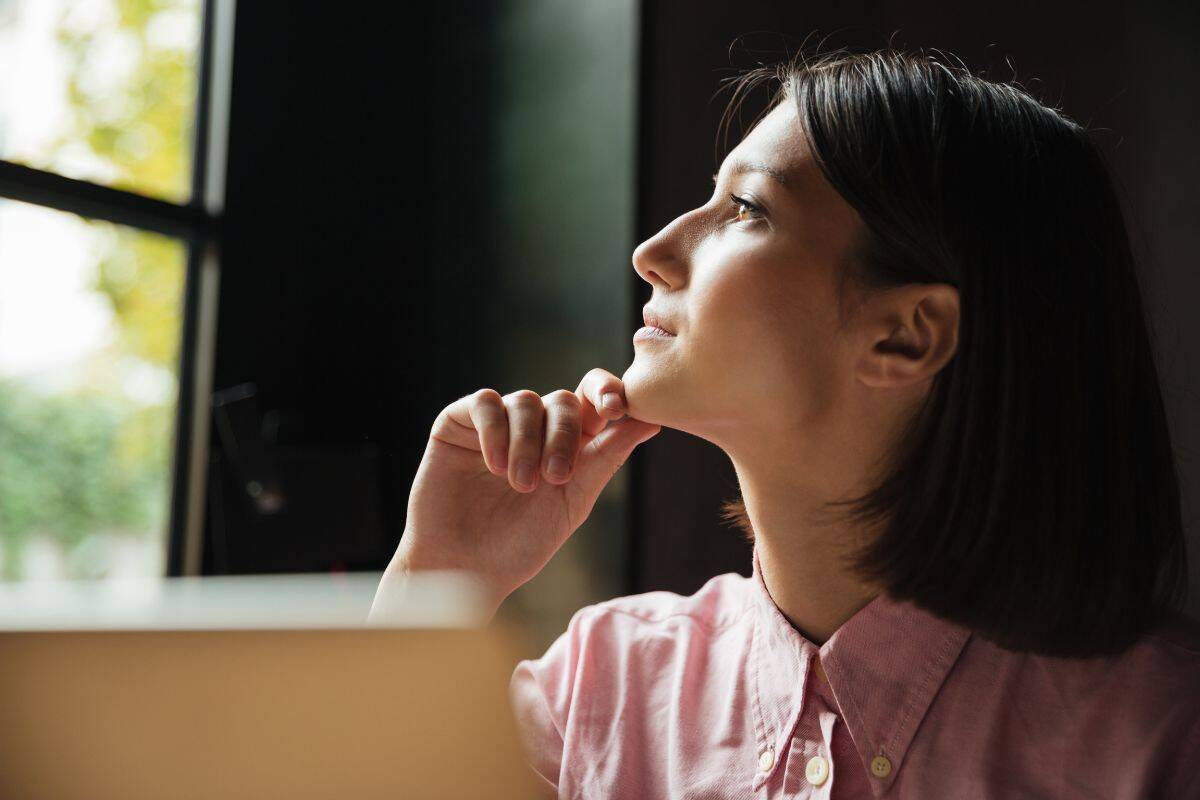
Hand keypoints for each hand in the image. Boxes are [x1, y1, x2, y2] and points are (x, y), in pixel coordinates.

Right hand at [383, 368, 660, 615]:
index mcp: (568, 443)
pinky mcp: (458, 423)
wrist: (463, 569)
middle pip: (564, 400)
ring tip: (521, 484)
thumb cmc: (519, 544)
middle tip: (556, 478)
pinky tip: (494, 466)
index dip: (608, 391)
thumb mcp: (573, 501)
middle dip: (565, 435)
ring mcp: (496, 423)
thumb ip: (607, 458)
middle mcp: (534, 428)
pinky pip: (485, 402)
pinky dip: (495, 430)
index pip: (594, 398)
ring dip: (528, 442)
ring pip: (525, 400)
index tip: (616, 409)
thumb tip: (651, 421)